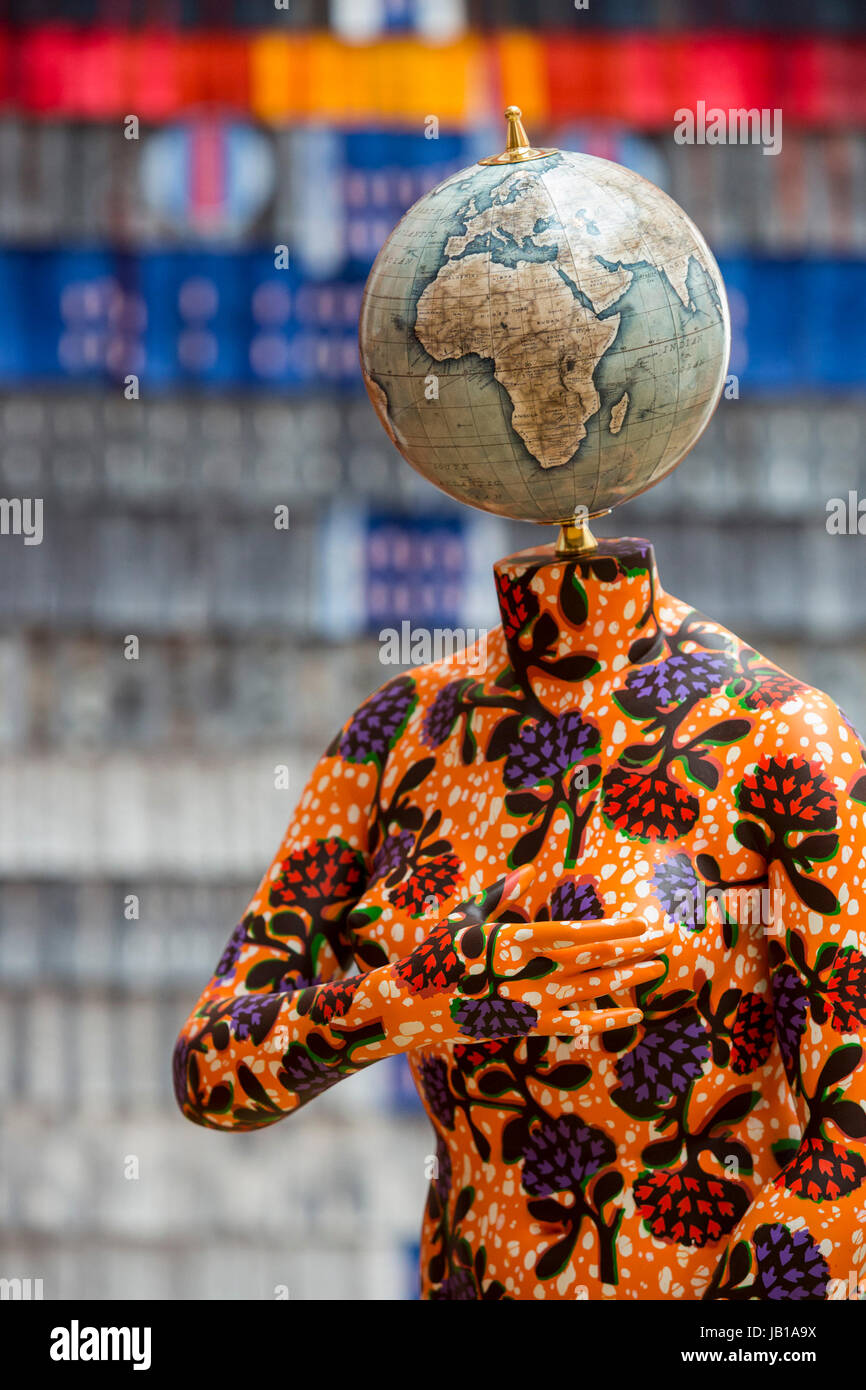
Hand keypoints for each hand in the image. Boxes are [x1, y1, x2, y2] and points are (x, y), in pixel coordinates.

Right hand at [392, 866, 671, 1043]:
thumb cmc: (435, 956)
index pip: (572, 934)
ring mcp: (525, 1003)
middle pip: (589, 960)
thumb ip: (500, 895)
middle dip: (630, 949)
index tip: (638, 923)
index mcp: (510, 940)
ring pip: (587, 990)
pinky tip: (634, 1015)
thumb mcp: (465, 918)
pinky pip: (574, 1024)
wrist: (408, 1006)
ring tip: (657, 968)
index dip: (608, 930)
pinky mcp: (524, 1027)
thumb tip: (529, 870)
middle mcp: (523, 973)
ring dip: (625, 978)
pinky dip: (605, 1020)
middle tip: (666, 939)